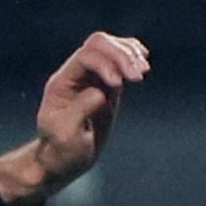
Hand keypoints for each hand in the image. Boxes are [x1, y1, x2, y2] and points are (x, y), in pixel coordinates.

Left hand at [0, 31, 150, 205]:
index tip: (119, 85)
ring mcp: (92, 78)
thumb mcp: (66, 134)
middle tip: (138, 76)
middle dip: (121, 55)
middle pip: (99, 45)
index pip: (86, 57)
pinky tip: (144, 61)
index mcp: (63, 82)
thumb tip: (101, 92)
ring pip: (111, 48)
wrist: (63, 160)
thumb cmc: (61, 150)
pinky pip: (119, 61)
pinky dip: (133, 56)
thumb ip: (81, 109)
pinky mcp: (107, 86)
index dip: (105, 64)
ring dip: (129, 54)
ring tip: (143, 70)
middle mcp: (77, 75)